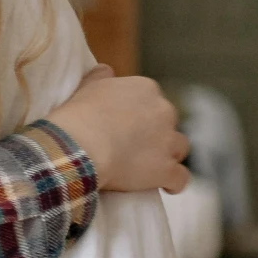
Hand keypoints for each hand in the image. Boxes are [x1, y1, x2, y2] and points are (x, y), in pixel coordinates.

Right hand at [45, 65, 190, 194]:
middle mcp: (163, 111)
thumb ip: (100, 77)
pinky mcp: (166, 169)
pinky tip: (167, 187)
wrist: (77, 146)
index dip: (139, 116)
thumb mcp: (85, 88)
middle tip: (132, 148)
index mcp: (145, 89)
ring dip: (168, 156)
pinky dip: (175, 183)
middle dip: (155, 135)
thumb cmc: (77, 117)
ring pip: (180, 148)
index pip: (151, 101)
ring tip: (150, 168)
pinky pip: (181, 178)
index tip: (124, 127)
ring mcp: (168, 141)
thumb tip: (106, 70)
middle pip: (167, 123)